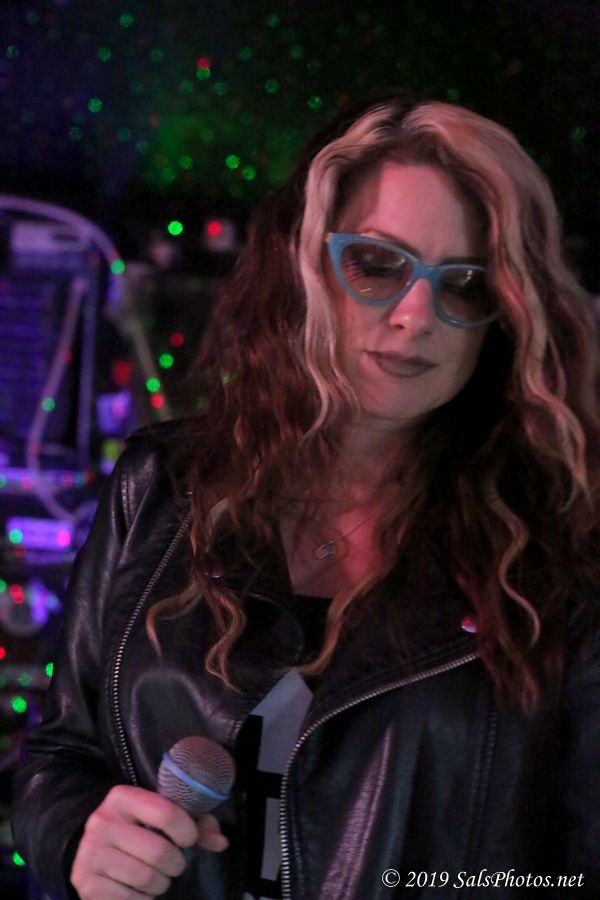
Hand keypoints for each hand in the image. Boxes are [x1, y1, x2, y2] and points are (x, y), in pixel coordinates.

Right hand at [71, 784, 228, 898]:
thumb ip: (195, 824)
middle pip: (159, 852)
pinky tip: (139, 889)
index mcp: (122, 797)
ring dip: (161, 883)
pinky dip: (143, 899)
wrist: (90, 849)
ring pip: (146, 879)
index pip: (166, 813)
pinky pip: (129, 899)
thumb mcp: (160, 816)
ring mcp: (90, 854)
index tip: (189, 839)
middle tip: (174, 864)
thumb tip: (221, 841)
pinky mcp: (85, 884)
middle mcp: (102, 822)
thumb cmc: (137, 829)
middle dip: (176, 863)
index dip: (187, 831)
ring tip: (157, 877)